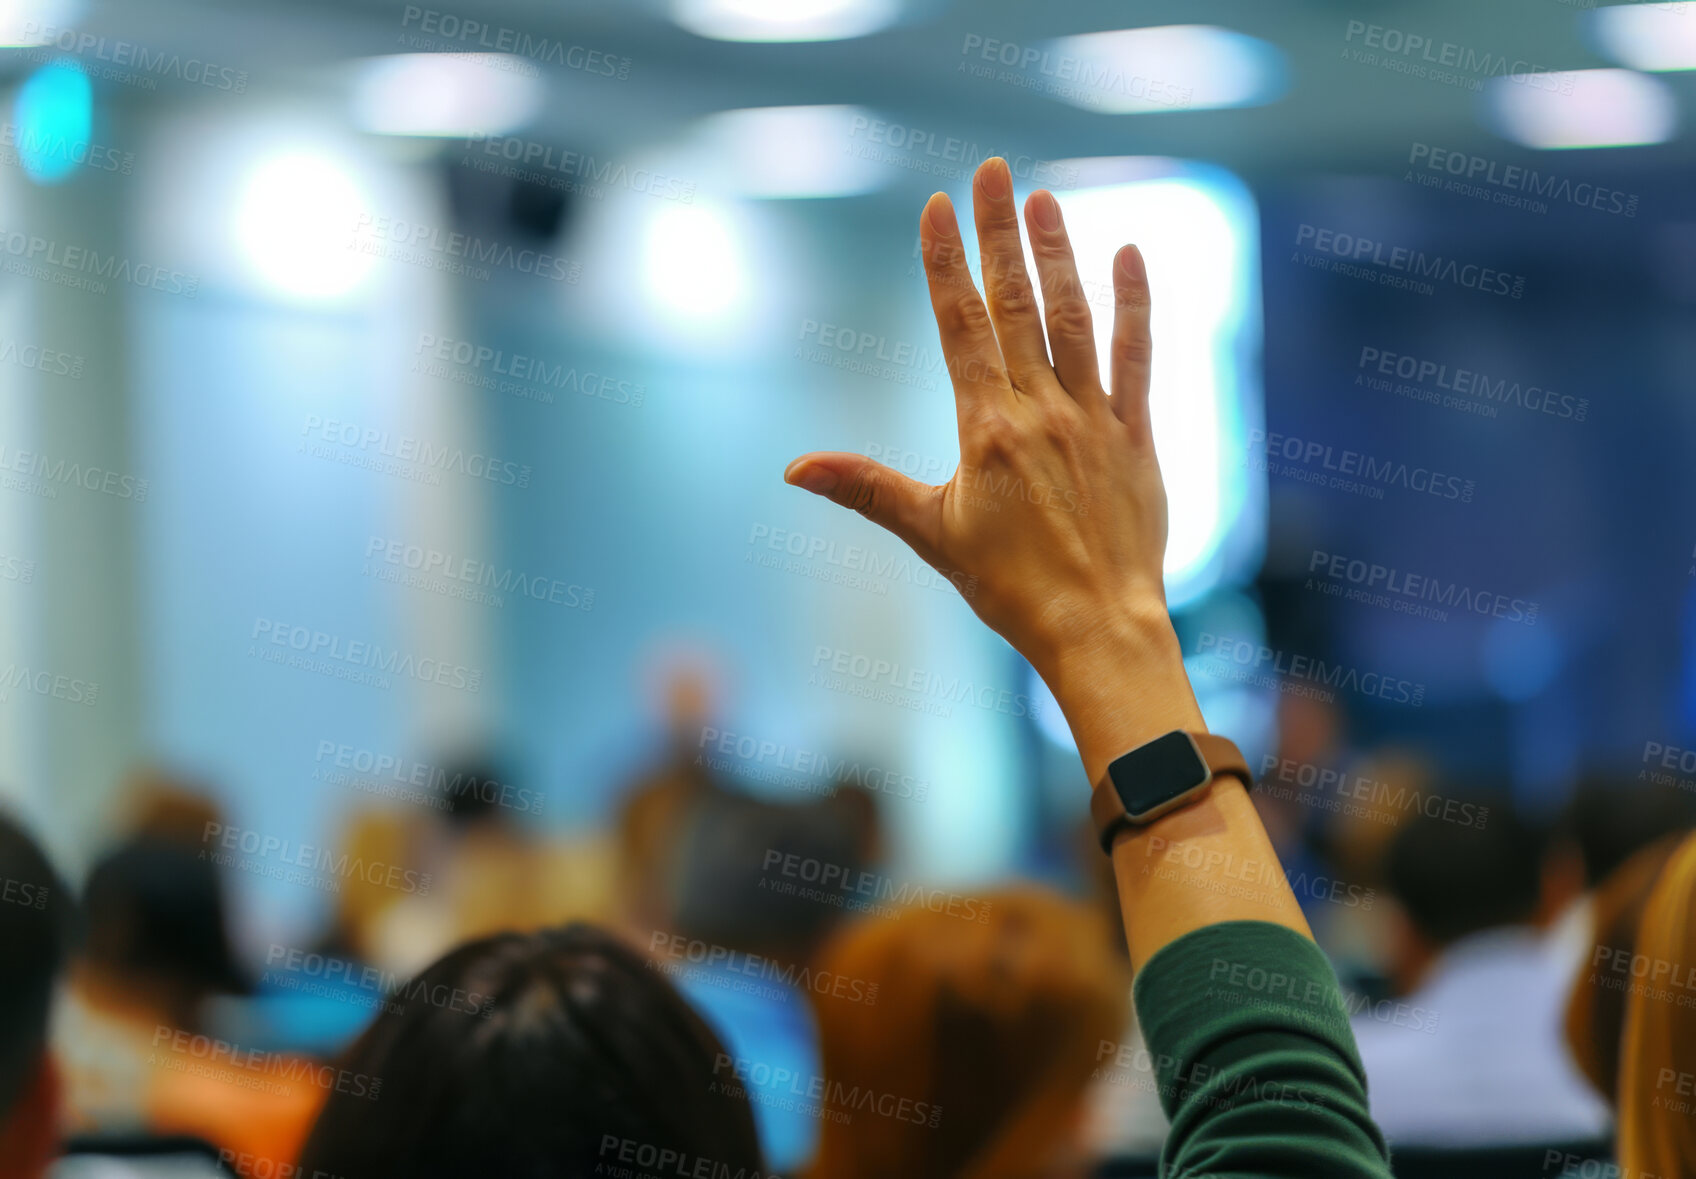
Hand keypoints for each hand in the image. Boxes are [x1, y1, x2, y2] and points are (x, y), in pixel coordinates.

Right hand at [785, 157, 1202, 776]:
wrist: (1097, 628)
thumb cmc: (1009, 589)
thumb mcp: (929, 534)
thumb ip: (865, 489)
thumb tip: (793, 468)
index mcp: (986, 429)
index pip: (961, 326)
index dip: (947, 262)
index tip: (938, 206)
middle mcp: (1042, 410)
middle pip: (1017, 305)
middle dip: (1000, 234)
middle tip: (992, 172)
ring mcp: (1095, 419)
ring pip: (1075, 318)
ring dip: (1058, 254)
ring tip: (1045, 199)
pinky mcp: (1137, 436)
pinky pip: (1138, 358)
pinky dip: (1135, 305)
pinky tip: (1129, 254)